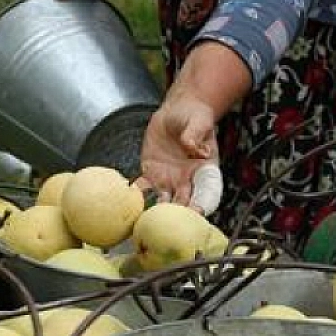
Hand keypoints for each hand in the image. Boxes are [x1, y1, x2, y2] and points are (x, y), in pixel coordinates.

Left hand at [135, 93, 219, 211]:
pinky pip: (143, 188)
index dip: (204, 204)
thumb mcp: (198, 121)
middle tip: (169, 223)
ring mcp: (169, 180)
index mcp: (204, 170)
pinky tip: (127, 200)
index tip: (198, 212)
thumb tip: (192, 147)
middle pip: (185, 203)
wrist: (178, 112)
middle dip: (178, 215)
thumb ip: (195, 134)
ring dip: (155, 211)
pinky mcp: (151, 174)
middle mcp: (187, 180)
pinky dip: (135, 195)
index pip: (208, 191)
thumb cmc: (194, 117)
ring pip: (163, 201)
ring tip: (146, 219)